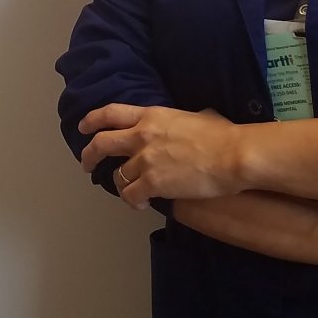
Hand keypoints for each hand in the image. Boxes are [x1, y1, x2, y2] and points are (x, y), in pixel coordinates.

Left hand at [78, 104, 241, 209]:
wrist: (234, 155)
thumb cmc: (224, 135)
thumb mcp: (198, 116)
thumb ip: (182, 121)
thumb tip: (192, 122)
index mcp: (151, 115)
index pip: (111, 112)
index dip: (92, 119)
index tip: (83, 127)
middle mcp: (142, 135)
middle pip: (102, 143)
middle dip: (89, 155)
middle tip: (87, 165)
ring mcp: (145, 159)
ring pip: (118, 175)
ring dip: (120, 185)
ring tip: (129, 192)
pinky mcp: (152, 182)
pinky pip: (130, 195)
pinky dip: (132, 202)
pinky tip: (139, 205)